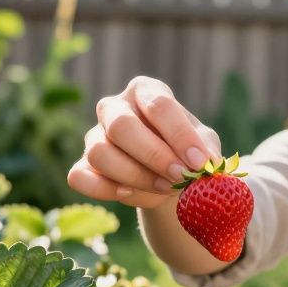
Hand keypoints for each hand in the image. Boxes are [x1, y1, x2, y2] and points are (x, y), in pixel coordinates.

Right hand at [68, 76, 221, 208]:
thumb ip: (206, 152)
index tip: (200, 163)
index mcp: (145, 91)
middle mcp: (114, 108)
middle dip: (154, 156)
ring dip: (135, 177)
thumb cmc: (185, 152)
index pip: (158, 105)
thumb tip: (208, 164)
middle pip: (121, 126)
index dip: (180, 135)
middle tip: (180, 177)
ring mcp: (94, 136)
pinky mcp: (82, 165)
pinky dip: (105, 190)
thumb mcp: (203, 146)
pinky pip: (79, 177)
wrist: (167, 177)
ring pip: (99, 153)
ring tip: (164, 189)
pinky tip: (131, 195)